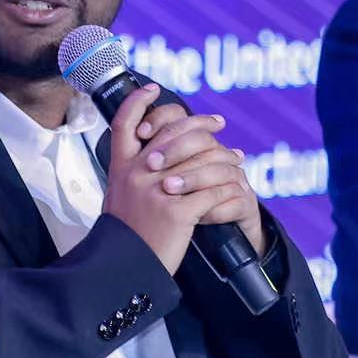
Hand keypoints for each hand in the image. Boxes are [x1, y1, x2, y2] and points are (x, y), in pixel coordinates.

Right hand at [101, 84, 263, 273]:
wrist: (124, 268)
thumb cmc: (126, 235)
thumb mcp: (119, 197)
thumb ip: (135, 174)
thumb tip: (158, 155)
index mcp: (121, 168)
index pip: (124, 123)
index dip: (138, 102)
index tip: (153, 90)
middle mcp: (137, 174)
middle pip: (173, 133)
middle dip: (200, 123)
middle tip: (218, 123)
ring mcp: (157, 191)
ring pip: (201, 161)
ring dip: (225, 159)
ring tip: (237, 161)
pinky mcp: (177, 212)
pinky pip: (212, 191)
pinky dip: (228, 189)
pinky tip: (237, 188)